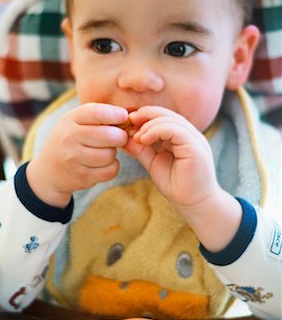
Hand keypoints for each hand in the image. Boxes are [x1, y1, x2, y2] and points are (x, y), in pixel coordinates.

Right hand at [27, 103, 128, 206]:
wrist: (49, 169)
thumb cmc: (71, 138)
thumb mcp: (76, 121)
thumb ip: (98, 115)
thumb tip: (126, 116)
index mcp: (70, 119)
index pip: (97, 113)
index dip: (115, 114)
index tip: (124, 117)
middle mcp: (69, 138)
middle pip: (109, 135)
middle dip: (120, 136)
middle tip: (118, 137)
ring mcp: (74, 159)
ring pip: (110, 155)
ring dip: (113, 153)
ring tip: (105, 151)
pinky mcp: (81, 177)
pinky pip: (110, 171)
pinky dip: (112, 167)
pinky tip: (104, 164)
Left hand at [125, 106, 241, 251]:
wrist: (195, 205)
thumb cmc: (176, 186)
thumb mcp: (153, 163)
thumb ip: (141, 150)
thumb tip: (123, 137)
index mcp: (182, 137)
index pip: (164, 117)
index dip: (146, 116)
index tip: (128, 122)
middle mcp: (190, 135)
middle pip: (167, 114)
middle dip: (146, 115)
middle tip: (129, 121)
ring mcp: (195, 140)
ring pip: (171, 120)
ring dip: (149, 125)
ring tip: (136, 136)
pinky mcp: (196, 147)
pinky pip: (176, 130)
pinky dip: (157, 131)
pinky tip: (144, 139)